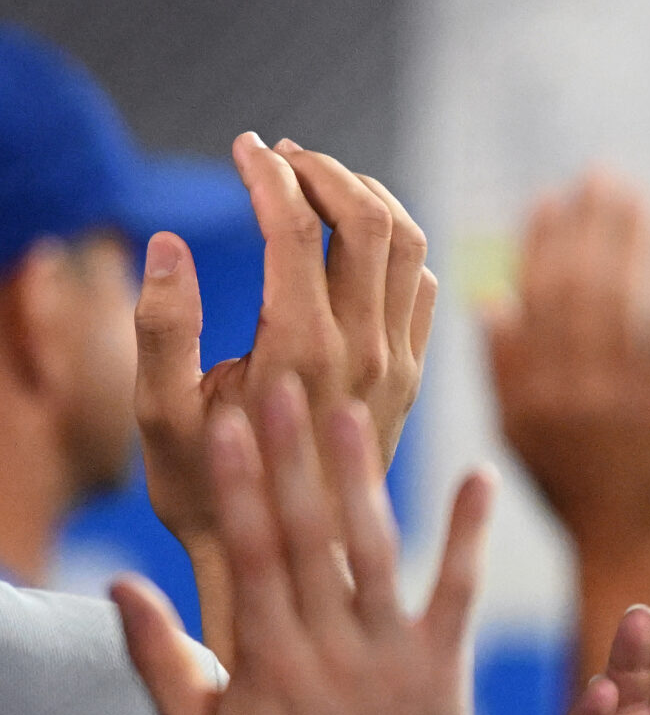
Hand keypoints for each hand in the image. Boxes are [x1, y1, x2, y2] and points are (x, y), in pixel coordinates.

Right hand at [112, 378, 489, 714]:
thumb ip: (159, 659)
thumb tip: (119, 582)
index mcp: (269, 660)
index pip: (250, 556)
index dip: (240, 486)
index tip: (229, 423)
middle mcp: (332, 649)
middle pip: (308, 539)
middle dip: (293, 460)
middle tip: (284, 385)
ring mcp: (393, 655)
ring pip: (377, 554)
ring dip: (364, 480)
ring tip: (352, 410)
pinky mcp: (444, 665)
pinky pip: (459, 591)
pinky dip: (471, 535)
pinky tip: (479, 477)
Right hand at [137, 134, 435, 660]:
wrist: (290, 567)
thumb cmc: (208, 491)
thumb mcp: (160, 414)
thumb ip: (160, 325)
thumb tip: (169, 245)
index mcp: (299, 350)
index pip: (296, 223)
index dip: (265, 170)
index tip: (241, 146)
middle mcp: (365, 354)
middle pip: (371, 218)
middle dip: (325, 170)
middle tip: (281, 158)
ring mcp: (399, 368)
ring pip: (410, 247)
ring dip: (367, 198)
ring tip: (316, 185)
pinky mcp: (411, 382)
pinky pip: (425, 290)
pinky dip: (397, 247)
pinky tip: (353, 246)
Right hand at [486, 171, 649, 569]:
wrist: (636, 551)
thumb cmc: (578, 493)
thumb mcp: (522, 438)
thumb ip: (504, 371)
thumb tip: (490, 297)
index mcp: (528, 394)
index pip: (533, 300)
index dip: (543, 244)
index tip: (552, 200)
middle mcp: (572, 392)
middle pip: (578, 287)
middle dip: (589, 225)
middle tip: (601, 178)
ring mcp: (626, 400)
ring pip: (623, 297)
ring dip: (629, 236)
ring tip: (635, 194)